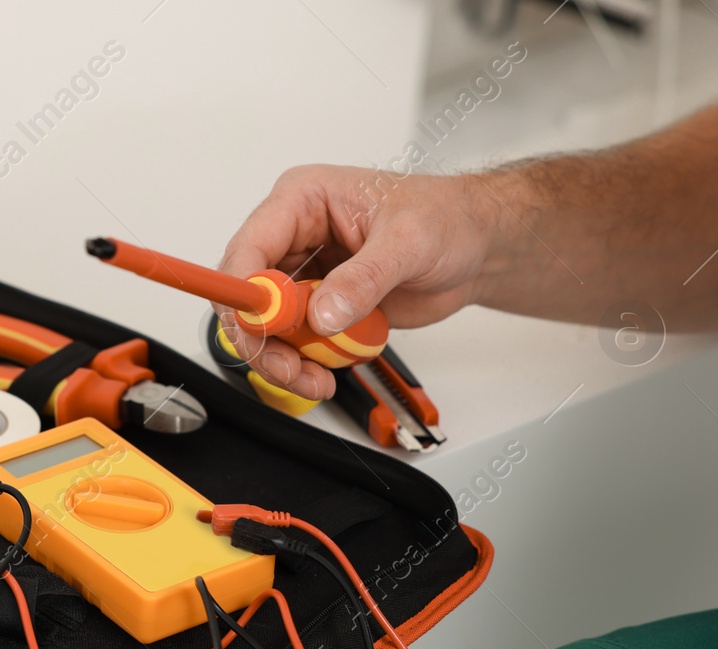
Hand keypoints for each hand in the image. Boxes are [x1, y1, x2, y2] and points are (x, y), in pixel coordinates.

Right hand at [216, 166, 500, 400]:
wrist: (475, 248)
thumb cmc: (446, 218)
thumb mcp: (409, 241)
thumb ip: (364, 278)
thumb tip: (322, 313)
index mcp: (303, 201)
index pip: (250, 247)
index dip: (243, 291)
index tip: (257, 327)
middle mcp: (293, 237)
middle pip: (246, 296)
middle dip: (262, 338)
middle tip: (289, 368)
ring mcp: (304, 275)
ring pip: (265, 327)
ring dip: (284, 360)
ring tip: (315, 379)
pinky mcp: (317, 307)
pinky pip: (293, 343)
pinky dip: (304, 365)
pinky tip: (328, 370)